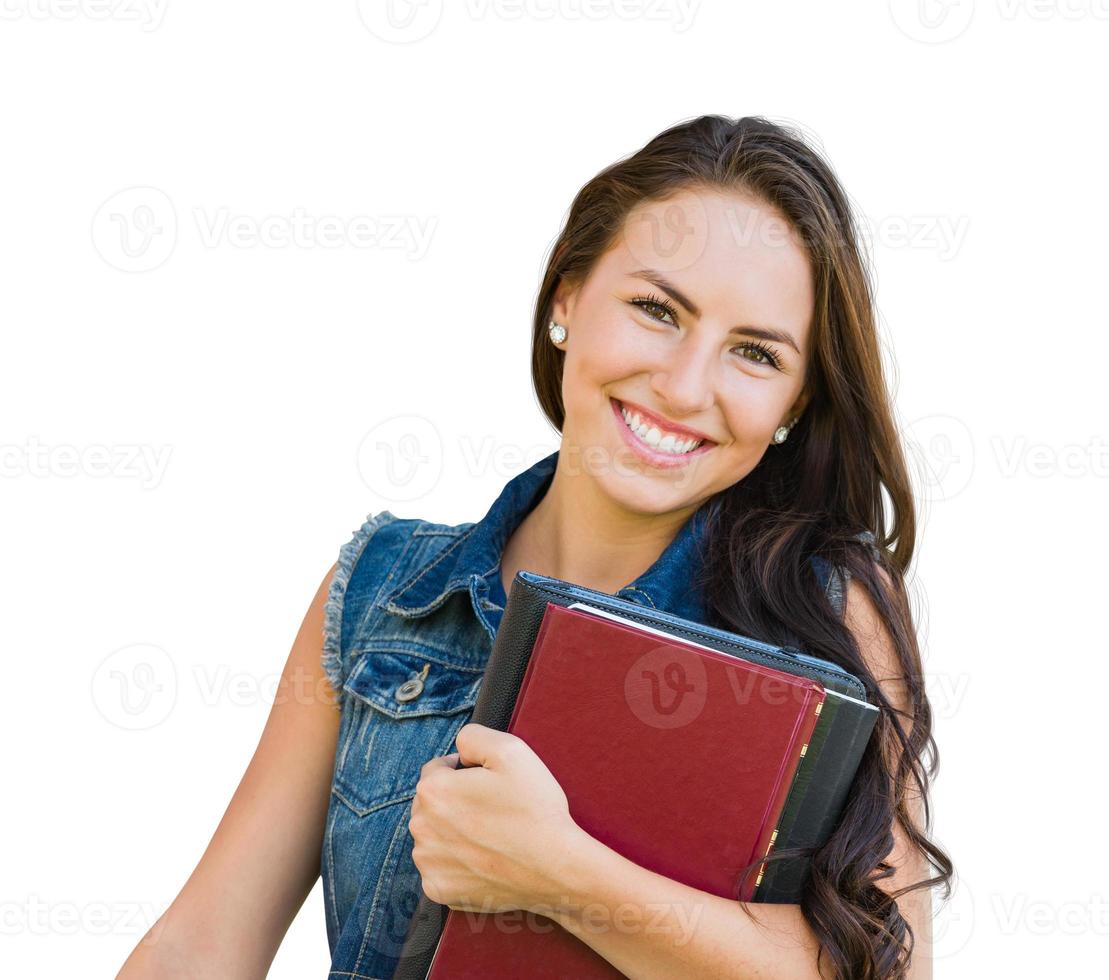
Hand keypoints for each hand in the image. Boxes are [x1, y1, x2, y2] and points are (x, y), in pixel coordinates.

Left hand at [408, 722, 582, 915]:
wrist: (556, 867)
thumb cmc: (535, 809)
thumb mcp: (510, 750)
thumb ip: (472, 736)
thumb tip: (458, 749)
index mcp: (433, 791)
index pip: (436, 770)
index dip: (463, 771)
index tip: (488, 785)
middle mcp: (421, 828)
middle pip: (431, 804)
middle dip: (455, 802)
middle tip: (492, 810)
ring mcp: (429, 863)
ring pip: (434, 835)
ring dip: (452, 832)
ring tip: (489, 835)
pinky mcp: (439, 889)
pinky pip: (440, 867)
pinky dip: (456, 863)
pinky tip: (483, 858)